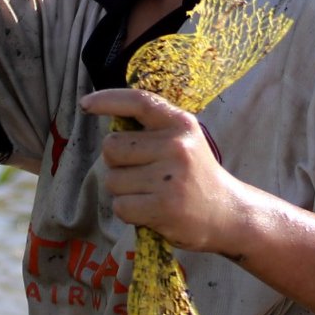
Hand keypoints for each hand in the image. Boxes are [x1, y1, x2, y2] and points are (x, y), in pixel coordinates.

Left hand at [80, 89, 246, 255]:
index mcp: (181, 124)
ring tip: (148, 193)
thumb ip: (154, 129)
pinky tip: (149, 210)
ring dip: (122, 190)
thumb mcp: (184, 141)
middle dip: (116, 162)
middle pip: (111, 146)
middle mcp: (176, 146)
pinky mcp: (164, 206)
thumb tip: (108, 117)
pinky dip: (128, 211)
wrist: (228, 214)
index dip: (108, 100)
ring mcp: (170, 177)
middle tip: (139, 173)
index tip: (86, 104)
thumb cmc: (196, 175)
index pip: (138, 101)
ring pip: (112, 179)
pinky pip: (121, 206)